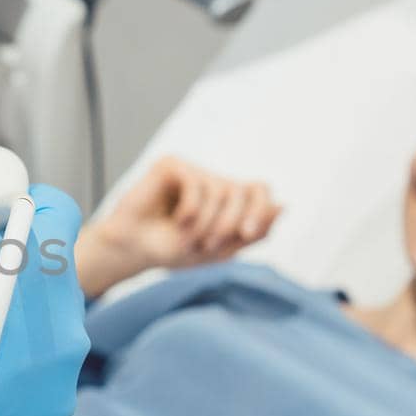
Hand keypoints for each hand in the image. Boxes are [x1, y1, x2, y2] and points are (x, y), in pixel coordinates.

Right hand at [77, 158, 279, 296]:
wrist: (132, 249)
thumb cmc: (170, 249)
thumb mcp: (218, 250)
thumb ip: (252, 232)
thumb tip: (284, 206)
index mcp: (227, 200)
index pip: (259, 190)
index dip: (261, 210)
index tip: (247, 234)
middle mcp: (212, 181)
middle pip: (242, 191)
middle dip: (230, 223)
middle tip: (210, 245)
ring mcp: (192, 171)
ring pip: (219, 191)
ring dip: (206, 223)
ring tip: (188, 239)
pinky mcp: (171, 165)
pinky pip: (196, 183)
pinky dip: (191, 210)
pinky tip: (178, 222)